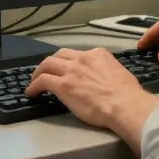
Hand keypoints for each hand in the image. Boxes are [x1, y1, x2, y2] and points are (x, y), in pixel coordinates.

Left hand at [27, 48, 158, 152]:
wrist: (124, 104)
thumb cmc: (127, 94)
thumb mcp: (119, 73)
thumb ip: (108, 72)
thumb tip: (105, 80)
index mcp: (98, 54)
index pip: (78, 54)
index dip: (70, 62)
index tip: (68, 69)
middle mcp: (83, 58)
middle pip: (59, 55)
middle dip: (51, 63)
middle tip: (47, 72)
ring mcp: (71, 70)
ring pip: (47, 64)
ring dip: (39, 72)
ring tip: (35, 80)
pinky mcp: (62, 85)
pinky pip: (42, 81)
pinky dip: (34, 86)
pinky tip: (31, 93)